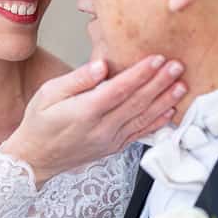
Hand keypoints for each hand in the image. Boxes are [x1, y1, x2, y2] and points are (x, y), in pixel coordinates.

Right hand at [1, 55, 185, 184]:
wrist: (36, 159)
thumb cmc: (39, 123)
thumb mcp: (47, 94)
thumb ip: (77, 79)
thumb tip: (101, 65)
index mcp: (84, 112)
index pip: (118, 90)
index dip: (140, 74)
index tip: (156, 59)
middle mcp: (101, 128)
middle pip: (136, 103)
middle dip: (159, 83)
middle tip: (177, 66)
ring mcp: (110, 140)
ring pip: (142, 118)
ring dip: (164, 101)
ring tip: (181, 85)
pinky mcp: (114, 147)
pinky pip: (140, 134)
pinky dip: (157, 123)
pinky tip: (170, 111)